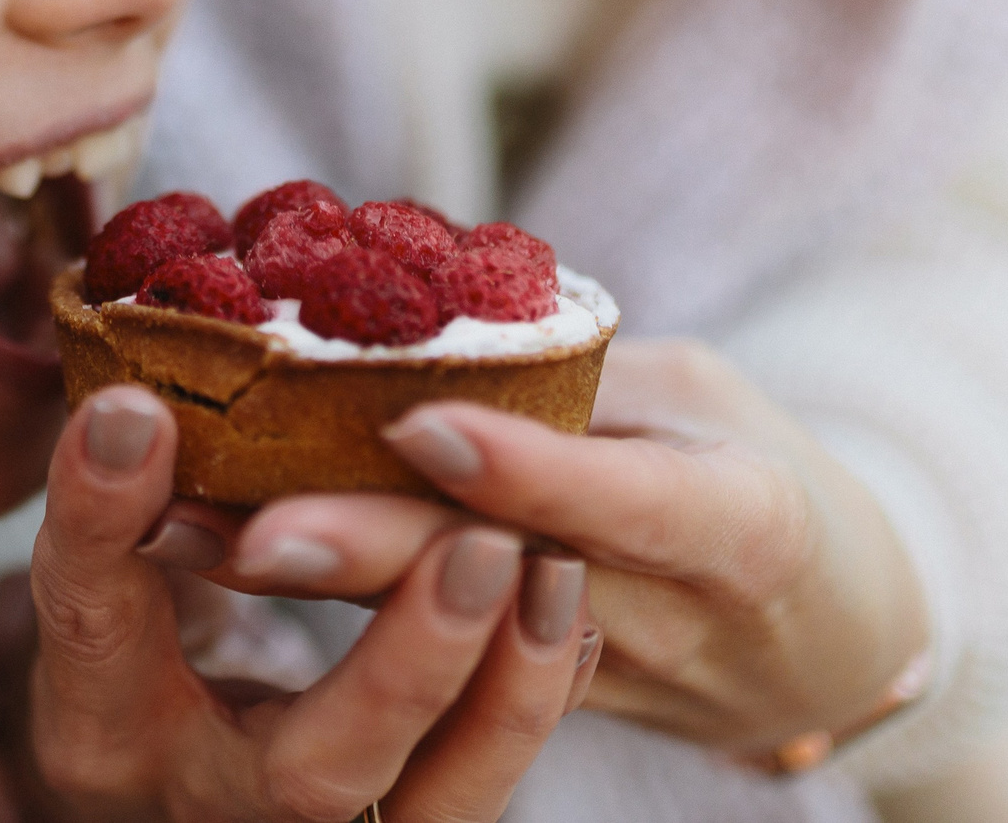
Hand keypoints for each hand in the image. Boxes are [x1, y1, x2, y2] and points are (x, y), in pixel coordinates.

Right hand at [26, 385, 595, 821]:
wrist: (176, 748)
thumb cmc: (127, 629)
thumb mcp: (97, 566)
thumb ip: (111, 502)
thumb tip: (128, 408)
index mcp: (103, 727)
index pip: (97, 627)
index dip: (109, 521)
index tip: (138, 412)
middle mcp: (207, 801)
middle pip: (311, 776)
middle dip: (403, 669)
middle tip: (476, 550)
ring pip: (428, 808)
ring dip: (502, 694)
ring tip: (551, 573)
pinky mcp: (393, 814)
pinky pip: (473, 789)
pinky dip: (526, 702)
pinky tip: (564, 614)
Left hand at [197, 339, 929, 758]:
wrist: (828, 637)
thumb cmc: (762, 472)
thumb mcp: (711, 401)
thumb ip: (587, 377)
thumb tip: (433, 308)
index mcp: (741, 524)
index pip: (627, 499)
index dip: (525, 470)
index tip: (417, 425)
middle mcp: (666, 617)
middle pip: (501, 585)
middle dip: (365, 554)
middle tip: (239, 523)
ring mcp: (599, 675)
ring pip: (441, 632)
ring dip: (307, 586)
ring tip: (179, 535)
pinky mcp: (533, 699)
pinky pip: (426, 654)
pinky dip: (321, 604)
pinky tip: (210, 560)